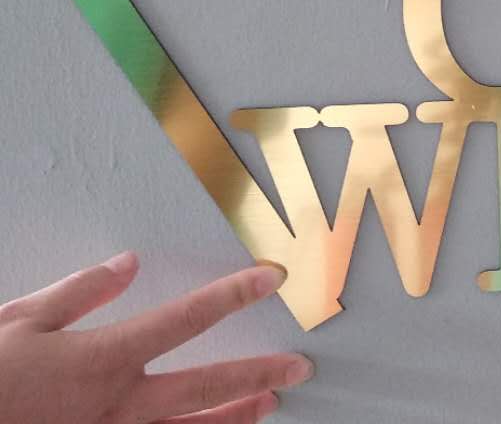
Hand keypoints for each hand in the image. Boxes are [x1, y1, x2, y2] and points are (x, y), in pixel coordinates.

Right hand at [0, 252, 310, 422]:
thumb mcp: (20, 322)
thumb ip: (79, 292)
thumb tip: (128, 264)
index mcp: (104, 359)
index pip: (186, 319)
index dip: (234, 295)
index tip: (273, 279)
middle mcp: (118, 405)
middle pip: (205, 388)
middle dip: (257, 375)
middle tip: (300, 369)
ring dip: (233, 420)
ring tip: (269, 406)